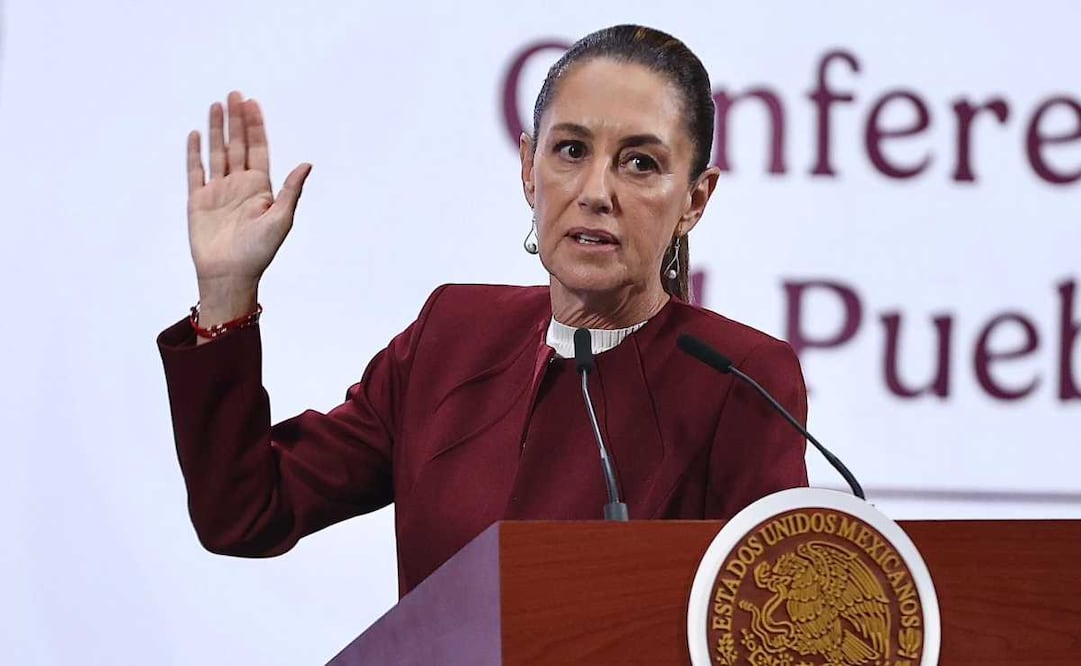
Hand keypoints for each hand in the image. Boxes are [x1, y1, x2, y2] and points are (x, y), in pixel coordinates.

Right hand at [186, 91, 310, 320]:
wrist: (229, 275)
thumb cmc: (258, 252)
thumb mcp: (281, 220)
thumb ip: (291, 191)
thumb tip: (307, 164)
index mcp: (260, 188)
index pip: (258, 149)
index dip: (256, 126)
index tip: (253, 104)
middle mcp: (239, 186)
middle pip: (238, 145)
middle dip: (236, 120)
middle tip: (234, 94)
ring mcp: (218, 191)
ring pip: (217, 152)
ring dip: (216, 129)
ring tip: (216, 105)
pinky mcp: (198, 200)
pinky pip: (196, 171)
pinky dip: (195, 153)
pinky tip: (195, 134)